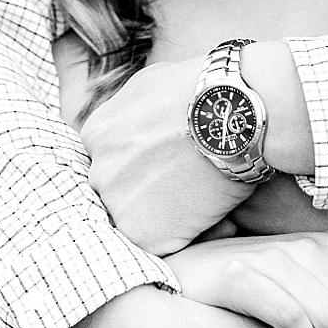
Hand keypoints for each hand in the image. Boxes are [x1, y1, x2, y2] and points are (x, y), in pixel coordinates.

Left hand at [82, 55, 251, 254]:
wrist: (230, 111)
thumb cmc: (199, 88)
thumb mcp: (150, 83)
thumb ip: (131, 108)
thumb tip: (136, 118)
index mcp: (96, 134)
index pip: (110, 161)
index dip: (142, 165)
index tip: (168, 164)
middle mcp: (98, 171)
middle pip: (119, 191)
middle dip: (149, 190)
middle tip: (188, 184)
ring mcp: (119, 205)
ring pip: (139, 220)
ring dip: (168, 216)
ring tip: (205, 200)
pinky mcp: (145, 235)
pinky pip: (165, 244)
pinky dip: (190, 236)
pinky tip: (217, 218)